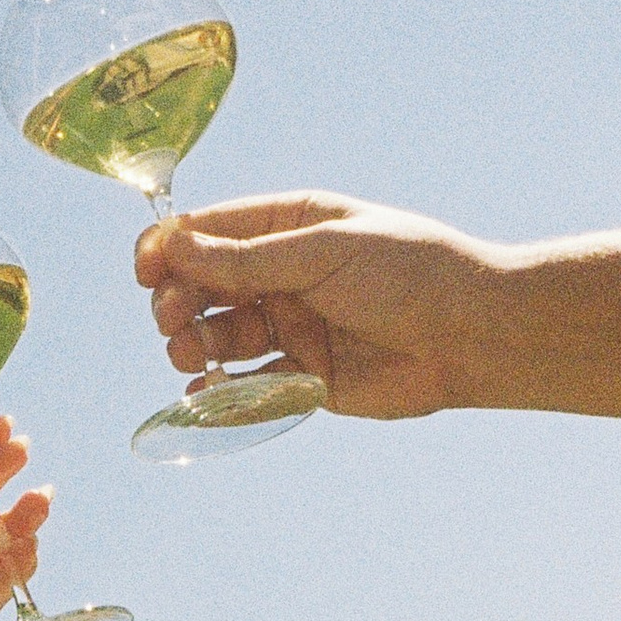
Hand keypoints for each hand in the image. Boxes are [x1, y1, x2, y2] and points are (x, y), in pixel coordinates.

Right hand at [134, 195, 499, 420]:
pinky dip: (219, 392)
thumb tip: (175, 246)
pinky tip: (203, 395)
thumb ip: (248, 258)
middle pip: (203, 286)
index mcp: (289, 226)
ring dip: (192, 344)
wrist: (474, 334)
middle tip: (172, 318)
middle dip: (176, 300)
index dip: (169, 248)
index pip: (209, 231)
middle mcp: (284, 274)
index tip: (146, 270)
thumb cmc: (409, 272)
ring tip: (190, 353)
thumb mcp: (323, 251)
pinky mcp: (306, 378)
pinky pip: (248, 386)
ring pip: (218, 336)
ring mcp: (293, 326)